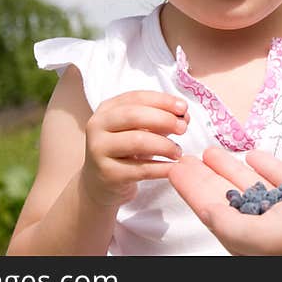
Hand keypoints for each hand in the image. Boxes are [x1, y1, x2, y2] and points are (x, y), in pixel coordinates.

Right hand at [82, 90, 188, 206]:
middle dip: (163, 119)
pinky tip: (173, 168)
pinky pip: (140, 169)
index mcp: (107, 109)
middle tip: (183, 128)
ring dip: (164, 145)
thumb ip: (159, 119)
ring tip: (178, 152)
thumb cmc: (125, 151)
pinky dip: (161, 168)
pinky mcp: (107, 174)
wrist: (101, 184)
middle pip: (134, 115)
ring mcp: (99, 150)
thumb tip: (183, 116)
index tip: (183, 107)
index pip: (136, 97)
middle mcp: (98, 126)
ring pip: (137, 141)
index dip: (162, 100)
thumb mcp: (139, 130)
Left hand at [168, 147, 281, 254]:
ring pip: (255, 188)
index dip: (192, 191)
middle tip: (186, 156)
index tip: (174, 168)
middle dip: (207, 179)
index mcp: (257, 243)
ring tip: (212, 150)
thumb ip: (230, 224)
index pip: (214, 212)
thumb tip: (205, 210)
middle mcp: (274, 231)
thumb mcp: (265, 236)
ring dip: (232, 169)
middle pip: (230, 200)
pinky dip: (268, 167)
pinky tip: (255, 153)